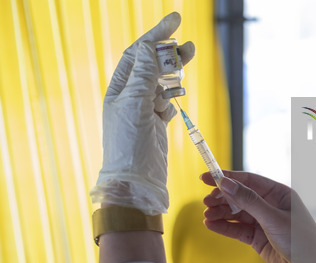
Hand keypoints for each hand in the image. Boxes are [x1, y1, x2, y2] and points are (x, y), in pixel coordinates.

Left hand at [90, 12, 194, 214]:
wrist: (136, 183)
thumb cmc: (130, 146)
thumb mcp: (136, 105)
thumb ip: (144, 74)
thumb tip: (149, 45)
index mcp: (120, 89)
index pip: (138, 53)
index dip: (156, 35)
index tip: (176, 19)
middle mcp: (130, 98)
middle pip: (151, 66)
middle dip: (169, 54)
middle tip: (189, 46)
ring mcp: (144, 113)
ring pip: (161, 85)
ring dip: (173, 75)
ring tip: (188, 64)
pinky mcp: (156, 127)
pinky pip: (166, 105)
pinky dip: (172, 100)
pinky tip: (175, 100)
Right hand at [201, 171, 315, 262]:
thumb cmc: (300, 241)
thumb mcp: (273, 218)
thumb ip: (248, 201)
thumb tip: (225, 183)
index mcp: (280, 193)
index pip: (249, 180)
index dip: (227, 177)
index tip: (206, 177)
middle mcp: (271, 205)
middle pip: (241, 196)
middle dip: (222, 198)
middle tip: (205, 201)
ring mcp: (265, 223)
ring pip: (237, 214)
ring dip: (221, 213)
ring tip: (206, 216)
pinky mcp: (259, 239)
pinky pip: (239, 229)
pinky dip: (225, 227)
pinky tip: (211, 225)